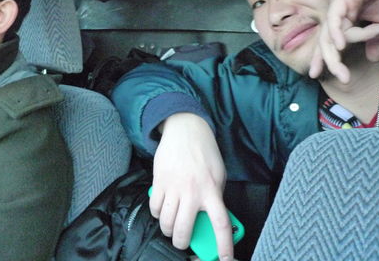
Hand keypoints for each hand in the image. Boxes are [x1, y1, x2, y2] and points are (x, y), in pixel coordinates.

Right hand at [150, 113, 232, 259]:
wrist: (185, 130)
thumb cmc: (204, 152)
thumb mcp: (219, 174)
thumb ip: (216, 196)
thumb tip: (212, 217)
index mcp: (212, 191)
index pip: (220, 224)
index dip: (223, 246)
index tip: (223, 259)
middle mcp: (192, 192)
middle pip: (184, 230)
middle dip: (182, 243)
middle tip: (183, 242)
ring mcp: (174, 188)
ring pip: (166, 222)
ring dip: (168, 230)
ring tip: (172, 227)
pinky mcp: (159, 182)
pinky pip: (155, 208)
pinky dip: (157, 214)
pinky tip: (162, 210)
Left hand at [309, 0, 378, 82]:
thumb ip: (376, 41)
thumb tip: (372, 59)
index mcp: (343, 19)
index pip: (328, 42)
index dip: (322, 59)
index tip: (316, 76)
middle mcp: (337, 12)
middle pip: (325, 41)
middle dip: (328, 61)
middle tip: (340, 78)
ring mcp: (339, 4)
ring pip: (329, 32)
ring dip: (333, 51)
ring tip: (338, 67)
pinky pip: (335, 16)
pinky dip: (336, 31)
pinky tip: (338, 44)